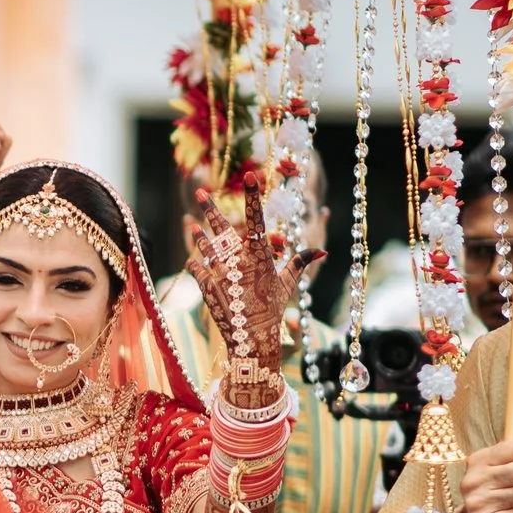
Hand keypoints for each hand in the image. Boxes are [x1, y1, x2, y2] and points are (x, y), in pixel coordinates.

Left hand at [184, 186, 322, 389]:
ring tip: (192, 224)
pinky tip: (193, 257)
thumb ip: (300, 263)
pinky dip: (195, 261)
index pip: (257, 218)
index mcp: (259, 255)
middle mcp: (238, 259)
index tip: (253, 175)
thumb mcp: (287, 284)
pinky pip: (197, 267)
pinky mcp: (207, 284)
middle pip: (222, 227)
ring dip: (199, 235)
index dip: (254, 195)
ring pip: (206, 245)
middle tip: (200, 190)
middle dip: (210, 208)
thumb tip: (321, 251)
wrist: (253, 337)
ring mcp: (220, 271)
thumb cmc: (273, 309)